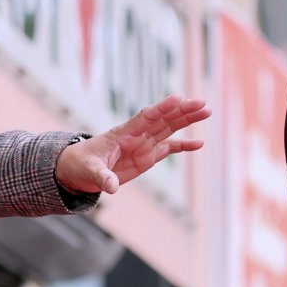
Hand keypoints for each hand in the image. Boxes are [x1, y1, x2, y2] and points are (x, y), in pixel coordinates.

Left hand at [55, 95, 209, 193]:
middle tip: (202, 103)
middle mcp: (137, 135)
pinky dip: (183, 146)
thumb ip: (102, 177)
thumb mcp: (89, 171)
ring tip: (206, 111)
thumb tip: (110, 187)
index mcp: (123, 133)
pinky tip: (200, 143)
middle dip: (182, 110)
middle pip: (163, 119)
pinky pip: (169, 148)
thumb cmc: (82, 165)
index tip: (177, 98)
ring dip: (187, 119)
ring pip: (169, 128)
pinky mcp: (148, 156)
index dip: (161, 108)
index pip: (145, 117)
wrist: (80, 170)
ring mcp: (144, 144)